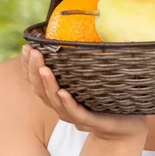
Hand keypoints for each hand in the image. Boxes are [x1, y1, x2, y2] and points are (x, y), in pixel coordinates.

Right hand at [21, 44, 147, 141]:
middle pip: (41, 90)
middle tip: (33, 52)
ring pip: (54, 101)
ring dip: (48, 84)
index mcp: (59, 95)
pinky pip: (75, 112)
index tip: (26, 47)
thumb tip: (80, 31)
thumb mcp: (91, 77)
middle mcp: (62, 106)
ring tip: (43, 69)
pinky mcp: (89, 121)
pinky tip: (62, 92)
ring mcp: (74, 115)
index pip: (37, 81)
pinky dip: (67, 102)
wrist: (128, 123)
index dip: (28, 66)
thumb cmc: (107, 97)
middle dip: (34, 70)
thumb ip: (82, 60)